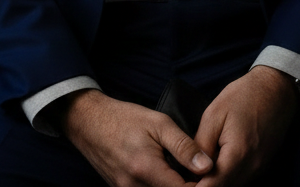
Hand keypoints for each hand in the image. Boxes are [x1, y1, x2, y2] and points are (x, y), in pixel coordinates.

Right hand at [53, 88, 213, 186]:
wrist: (90, 123)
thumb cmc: (125, 119)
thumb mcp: (159, 123)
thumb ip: (184, 145)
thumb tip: (207, 166)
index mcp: (146, 169)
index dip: (201, 186)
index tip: (209, 175)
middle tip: (196, 174)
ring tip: (182, 173)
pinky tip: (167, 176)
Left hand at [191, 66, 298, 185]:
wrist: (276, 88)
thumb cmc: (244, 96)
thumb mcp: (214, 115)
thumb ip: (201, 145)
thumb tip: (190, 168)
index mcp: (238, 155)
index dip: (195, 186)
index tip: (184, 180)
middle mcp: (252, 168)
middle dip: (205, 184)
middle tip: (190, 172)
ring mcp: (260, 169)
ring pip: (233, 186)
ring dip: (217, 180)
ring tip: (203, 164)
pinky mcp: (263, 166)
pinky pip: (242, 179)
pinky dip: (229, 175)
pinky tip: (220, 160)